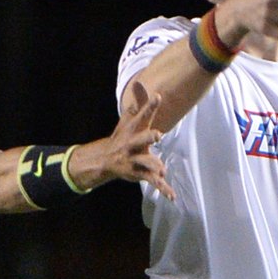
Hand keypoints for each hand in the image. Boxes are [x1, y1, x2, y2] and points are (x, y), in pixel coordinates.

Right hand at [79, 80, 173, 198]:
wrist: (105, 160)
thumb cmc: (122, 137)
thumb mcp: (128, 120)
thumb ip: (137, 103)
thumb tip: (139, 82)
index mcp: (133, 130)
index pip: (142, 115)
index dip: (149, 106)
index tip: (158, 96)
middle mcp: (132, 145)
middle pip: (140, 140)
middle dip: (148, 137)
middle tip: (158, 134)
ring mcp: (135, 160)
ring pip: (145, 163)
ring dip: (153, 166)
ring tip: (162, 170)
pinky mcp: (139, 174)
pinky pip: (153, 182)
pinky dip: (163, 189)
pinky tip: (172, 196)